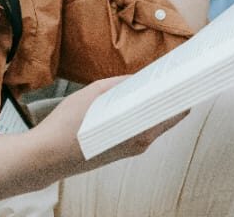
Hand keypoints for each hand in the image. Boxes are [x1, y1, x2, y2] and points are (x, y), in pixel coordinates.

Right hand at [31, 77, 188, 175]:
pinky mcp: (121, 152)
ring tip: (154, 84)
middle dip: (169, 96)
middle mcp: (141, 143)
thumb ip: (120, 84)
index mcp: (141, 131)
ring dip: (155, 106)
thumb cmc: (67, 127)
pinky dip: (142, 115)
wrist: (46, 157)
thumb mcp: (93, 94)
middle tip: (171, 75)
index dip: (182, 92)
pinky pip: (140, 130)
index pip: (175, 111)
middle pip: (166, 117)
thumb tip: (138, 78)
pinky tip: (134, 102)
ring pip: (153, 124)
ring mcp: (132, 149)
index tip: (187, 77)